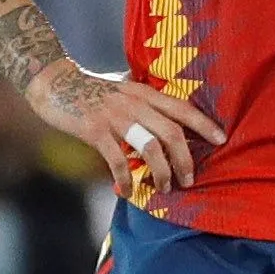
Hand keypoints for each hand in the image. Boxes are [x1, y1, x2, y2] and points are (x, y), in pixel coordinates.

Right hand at [28, 58, 223, 198]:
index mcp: (144, 92)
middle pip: (172, 132)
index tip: (221, 139)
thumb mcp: (123, 92)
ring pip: (150, 146)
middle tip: (190, 179)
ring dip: (161, 171)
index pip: (182, 108)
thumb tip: (164, 129)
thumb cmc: (91, 90)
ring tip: (164, 187)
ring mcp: (115, 116)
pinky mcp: (95, 129)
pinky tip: (128, 191)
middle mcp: (134, 102)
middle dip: (185, 159)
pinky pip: (117, 159)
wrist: (53, 82)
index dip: (204, 124)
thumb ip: (143, 105)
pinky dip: (125, 178)